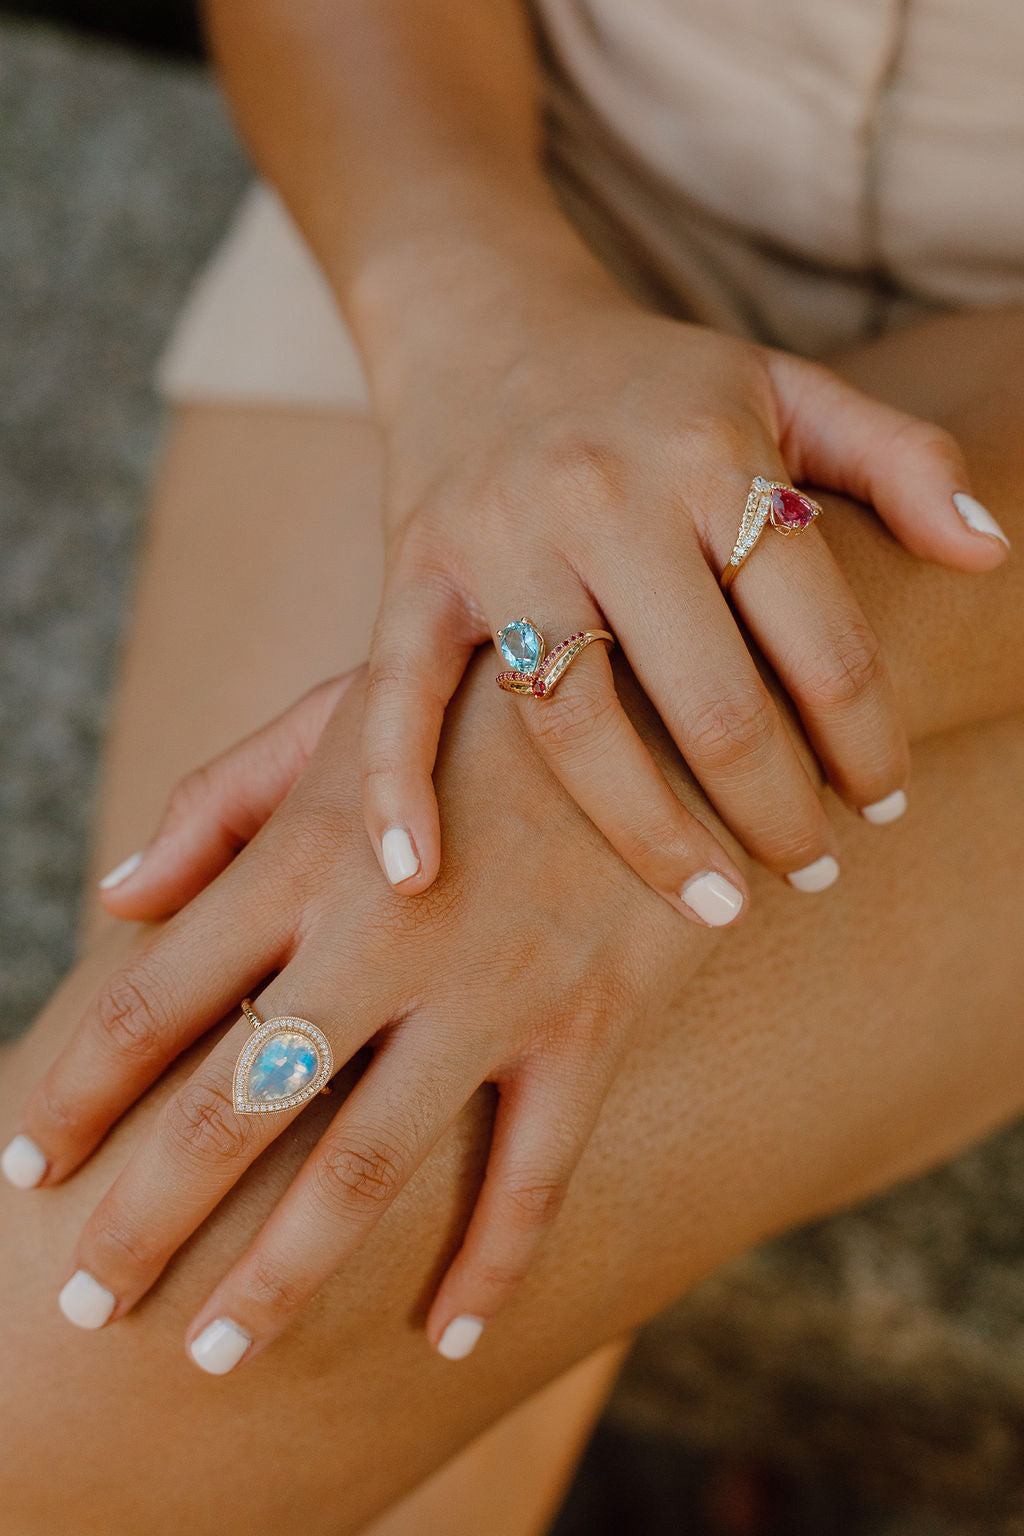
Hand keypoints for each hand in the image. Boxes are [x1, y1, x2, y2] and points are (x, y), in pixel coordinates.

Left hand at [9, 661, 723, 1368]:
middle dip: (143, 1219)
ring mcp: (493, 991)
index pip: (153, 998)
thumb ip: (222, 802)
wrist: (663, 681)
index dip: (75, 1092)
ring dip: (277, 1276)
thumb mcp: (343, 716)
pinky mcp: (592, 1024)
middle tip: (82, 1305)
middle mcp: (383, 935)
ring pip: (363, 1166)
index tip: (23, 1167)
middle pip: (232, 1106)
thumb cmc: (481, 699)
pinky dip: (489, 1266)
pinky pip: (533, 1173)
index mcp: (309, 855)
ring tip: (212, 1355)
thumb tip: (113, 893)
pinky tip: (443, 1335)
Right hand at [359, 278, 1006, 915]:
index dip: (867, 740)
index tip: (883, 802)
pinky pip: (398, 693)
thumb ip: (900, 458)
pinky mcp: (413, 573)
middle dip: (776, 812)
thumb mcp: (788, 388)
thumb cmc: (656, 379)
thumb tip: (991, 553)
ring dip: (648, 836)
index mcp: (713, 456)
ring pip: (574, 724)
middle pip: (708, 702)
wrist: (484, 318)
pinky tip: (414, 879)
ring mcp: (500, 540)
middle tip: (812, 870)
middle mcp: (605, 498)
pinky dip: (395, 786)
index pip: (819, 637)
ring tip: (713, 907)